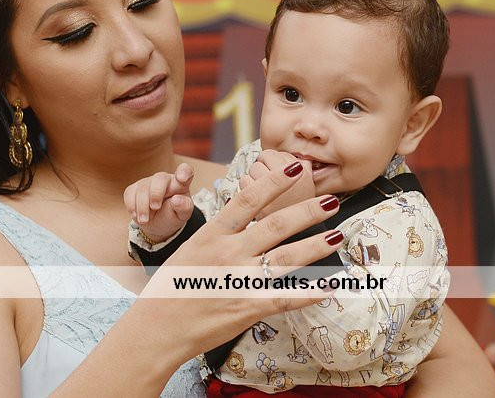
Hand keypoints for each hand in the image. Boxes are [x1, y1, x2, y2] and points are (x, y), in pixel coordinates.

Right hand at [124, 163, 194, 242]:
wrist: (157, 224)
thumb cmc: (173, 215)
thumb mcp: (182, 215)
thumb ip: (184, 207)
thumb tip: (177, 199)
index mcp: (181, 183)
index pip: (185, 170)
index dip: (184, 171)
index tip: (182, 179)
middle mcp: (165, 179)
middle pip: (160, 178)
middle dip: (156, 193)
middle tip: (155, 208)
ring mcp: (148, 182)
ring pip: (143, 188)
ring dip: (142, 206)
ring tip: (145, 220)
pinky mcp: (134, 188)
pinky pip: (130, 193)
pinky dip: (131, 206)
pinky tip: (136, 215)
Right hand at [143, 160, 343, 357]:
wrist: (157, 328)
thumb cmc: (174, 285)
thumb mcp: (193, 247)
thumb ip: (221, 230)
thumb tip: (243, 206)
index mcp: (212, 234)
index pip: (247, 200)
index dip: (273, 182)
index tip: (294, 167)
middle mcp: (228, 253)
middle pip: (275, 226)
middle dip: (306, 211)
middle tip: (330, 201)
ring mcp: (238, 281)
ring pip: (285, 259)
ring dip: (315, 246)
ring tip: (337, 236)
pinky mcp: (246, 308)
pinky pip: (284, 298)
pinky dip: (308, 293)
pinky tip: (328, 287)